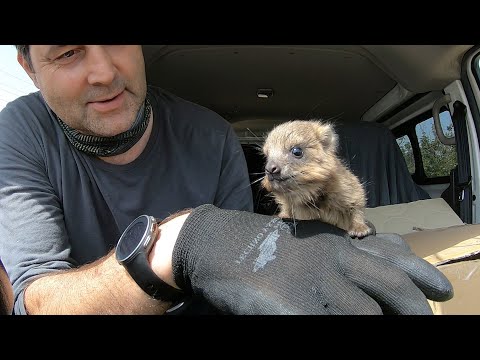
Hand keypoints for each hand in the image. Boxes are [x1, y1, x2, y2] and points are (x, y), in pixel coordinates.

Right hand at [171, 204, 452, 314]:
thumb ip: (348, 248)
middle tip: (426, 319)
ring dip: (378, 320)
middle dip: (415, 309)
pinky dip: (340, 323)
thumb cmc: (265, 244)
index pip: (395, 259)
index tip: (442, 292)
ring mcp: (315, 284)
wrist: (218, 243)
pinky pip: (330, 322)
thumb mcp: (313, 238)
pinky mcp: (291, 305)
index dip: (423, 277)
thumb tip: (387, 253)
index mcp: (338, 243)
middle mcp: (334, 260)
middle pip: (394, 289)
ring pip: (367, 314)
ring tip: (386, 321)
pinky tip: (343, 320)